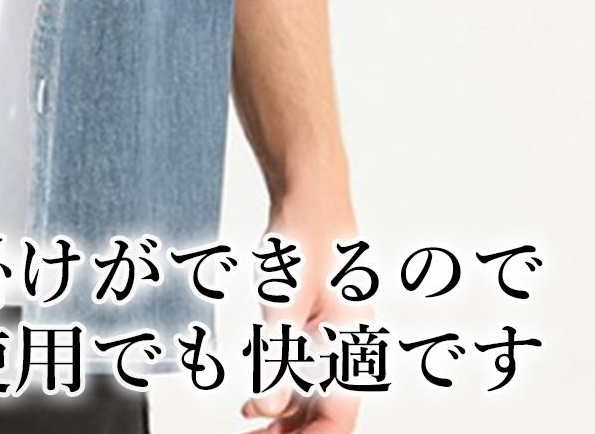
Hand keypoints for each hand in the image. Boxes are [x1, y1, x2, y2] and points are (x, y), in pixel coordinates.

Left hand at [239, 193, 363, 432]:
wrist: (311, 192)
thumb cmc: (306, 238)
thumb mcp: (284, 299)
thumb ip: (278, 355)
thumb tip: (267, 406)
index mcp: (351, 346)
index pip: (338, 421)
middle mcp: (349, 347)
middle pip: (327, 414)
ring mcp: (335, 336)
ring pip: (316, 396)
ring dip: (286, 418)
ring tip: (252, 431)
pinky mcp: (320, 324)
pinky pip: (307, 371)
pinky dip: (284, 391)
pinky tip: (256, 402)